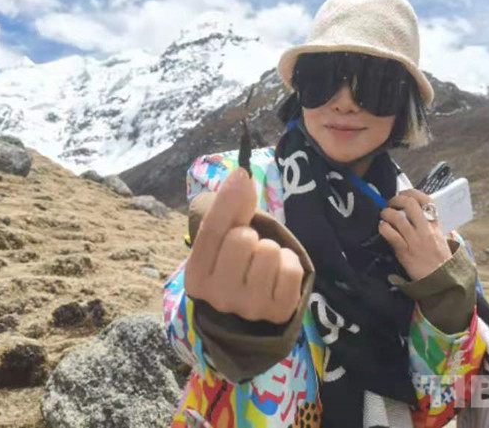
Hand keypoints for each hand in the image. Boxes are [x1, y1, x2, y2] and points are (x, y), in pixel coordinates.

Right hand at [185, 168, 303, 323]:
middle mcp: (218, 296)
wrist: (249, 314)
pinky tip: (279, 276)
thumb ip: (228, 210)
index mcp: (196, 277)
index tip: (241, 174)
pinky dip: (290, 265)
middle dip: (252, 237)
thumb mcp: (222, 241)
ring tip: (264, 265)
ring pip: (270, 252)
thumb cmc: (233, 268)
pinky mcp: (279, 312)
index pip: (212, 230)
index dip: (228, 199)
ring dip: (272, 252)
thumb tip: (240, 174)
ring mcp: (249, 307)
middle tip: (249, 252)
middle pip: (243, 238)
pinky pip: (291, 269)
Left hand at [379, 189, 451, 280]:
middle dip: (396, 199)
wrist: (442, 281)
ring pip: (398, 218)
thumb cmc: (440, 261)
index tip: (404, 193)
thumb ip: (432, 227)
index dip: (413, 193)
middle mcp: (425, 230)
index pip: (427, 201)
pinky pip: (391, 235)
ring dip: (387, 213)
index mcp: (435, 226)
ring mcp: (415, 240)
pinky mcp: (405, 251)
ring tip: (384, 214)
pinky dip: (384, 227)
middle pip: (410, 204)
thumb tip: (422, 215)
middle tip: (391, 203)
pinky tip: (382, 227)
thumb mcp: (441, 239)